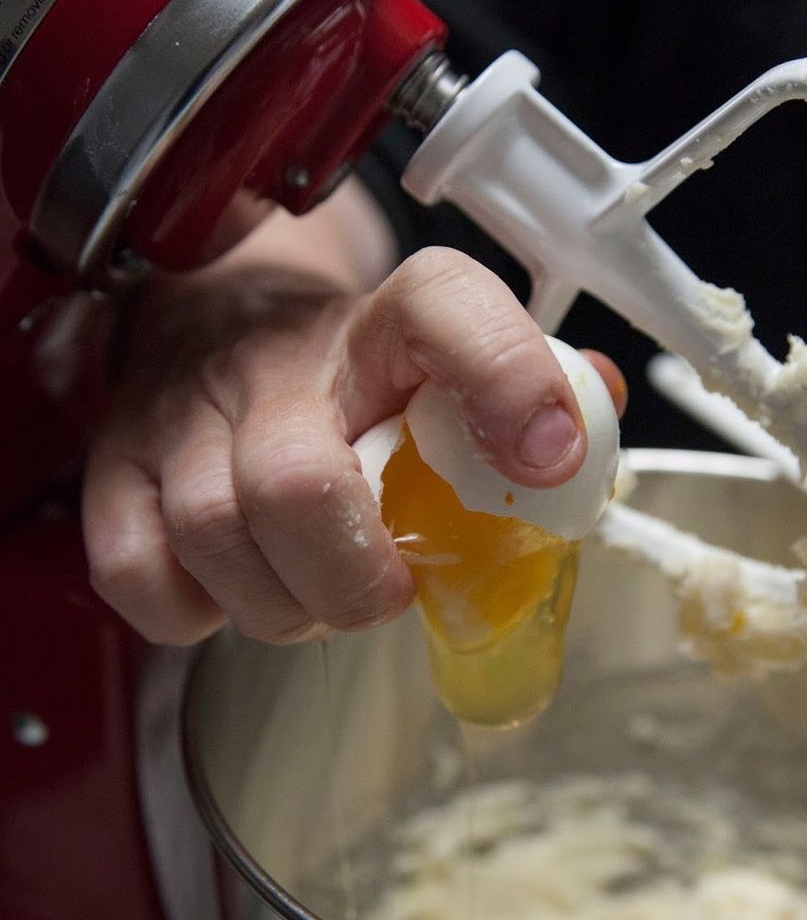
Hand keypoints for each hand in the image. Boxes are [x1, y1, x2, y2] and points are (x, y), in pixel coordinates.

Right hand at [82, 223, 625, 645]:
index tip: (547, 461)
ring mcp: (181, 416)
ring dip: (285, 604)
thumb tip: (582, 444)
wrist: (221, 315)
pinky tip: (241, 586)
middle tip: (389, 588)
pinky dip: (197, 611)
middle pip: (296, 483)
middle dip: (356, 579)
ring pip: (215, 535)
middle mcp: (277, 363)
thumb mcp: (452, 367)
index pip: (443, 309)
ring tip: (319, 589)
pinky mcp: (111, 469)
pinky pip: (140, 574)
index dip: (504, 381)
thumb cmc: (358, 370)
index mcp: (385, 325)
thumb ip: (536, 397)